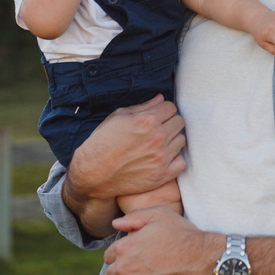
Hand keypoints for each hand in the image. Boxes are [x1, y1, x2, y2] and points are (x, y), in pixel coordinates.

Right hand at [63, 96, 186, 235]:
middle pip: (179, 122)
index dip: (163, 111)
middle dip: (169, 123)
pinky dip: (174, 160)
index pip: (171, 107)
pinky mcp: (162, 175)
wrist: (93, 173)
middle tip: (156, 131)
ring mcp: (161, 158)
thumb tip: (160, 98)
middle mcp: (158, 137)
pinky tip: (162, 159)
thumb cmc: (102, 142)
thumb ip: (143, 107)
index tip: (157, 117)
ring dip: (172, 141)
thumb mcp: (117, 117)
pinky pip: (182, 162)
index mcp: (147, 120)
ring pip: (181, 141)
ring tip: (157, 145)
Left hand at [104, 206, 222, 274]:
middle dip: (119, 272)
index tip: (130, 256)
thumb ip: (134, 217)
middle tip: (135, 270)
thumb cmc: (183, 235)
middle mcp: (124, 270)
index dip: (118, 255)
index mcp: (124, 248)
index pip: (108, 256)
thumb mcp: (159, 214)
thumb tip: (116, 223)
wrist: (203, 260)